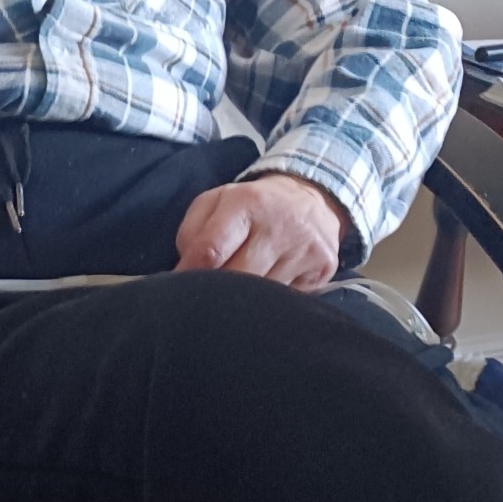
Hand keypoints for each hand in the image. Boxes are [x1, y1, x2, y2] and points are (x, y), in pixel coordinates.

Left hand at [173, 174, 345, 289]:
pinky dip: (270, 303)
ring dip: (245, 301)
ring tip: (239, 293)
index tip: (179, 289)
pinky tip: (266, 292)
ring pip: (262, 297)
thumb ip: (191, 234)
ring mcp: (305, 249)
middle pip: (236, 279)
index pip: (210, 250)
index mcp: (247, 203)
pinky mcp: (323, 269)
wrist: (311, 198)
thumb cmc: (251, 207)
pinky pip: (287, 301)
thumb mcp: (215, 203)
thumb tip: (185, 273)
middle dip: (216, 293)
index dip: (188, 275)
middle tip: (206, 298)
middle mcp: (280, 226)